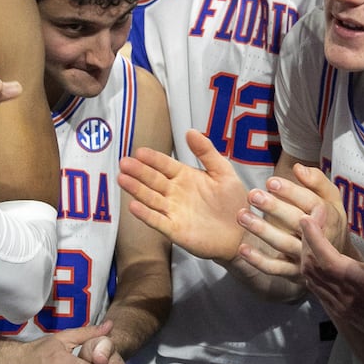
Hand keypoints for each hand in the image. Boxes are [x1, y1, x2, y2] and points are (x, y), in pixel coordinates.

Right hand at [118, 129, 248, 261]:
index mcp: (185, 177)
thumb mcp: (223, 172)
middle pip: (153, 180)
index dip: (152, 159)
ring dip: (136, 189)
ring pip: (150, 198)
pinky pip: (157, 220)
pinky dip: (145, 214)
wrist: (241, 232)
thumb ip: (206, 152)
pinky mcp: (174, 229)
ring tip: (123, 179)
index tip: (140, 151)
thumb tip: (191, 131)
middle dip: (138, 171)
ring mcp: (173, 211)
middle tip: (125, 162)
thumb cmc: (232, 202)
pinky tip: (134, 206)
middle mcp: (175, 193)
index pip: (164, 165)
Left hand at [236, 163, 344, 280]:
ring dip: (262, 230)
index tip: (270, 182)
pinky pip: (276, 268)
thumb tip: (297, 168)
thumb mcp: (332, 198)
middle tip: (253, 195)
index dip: (291, 192)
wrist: (339, 258)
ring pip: (283, 244)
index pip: (311, 203)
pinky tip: (243, 249)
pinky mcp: (296, 273)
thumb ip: (317, 181)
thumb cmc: (329, 220)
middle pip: (295, 222)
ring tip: (242, 216)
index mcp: (329, 217)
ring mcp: (307, 258)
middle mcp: (319, 238)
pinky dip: (259, 260)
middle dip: (274, 208)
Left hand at [300, 217, 363, 341]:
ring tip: (315, 230)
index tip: (309, 216)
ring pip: (310, 278)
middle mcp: (350, 298)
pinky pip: (315, 288)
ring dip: (307, 252)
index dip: (315, 238)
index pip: (329, 262)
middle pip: (312, 267)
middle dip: (307, 238)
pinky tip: (319, 253)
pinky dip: (311, 268)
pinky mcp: (341, 312)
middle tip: (314, 215)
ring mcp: (342, 307)